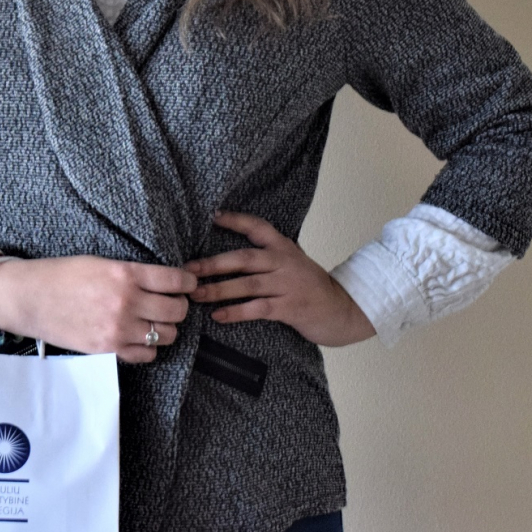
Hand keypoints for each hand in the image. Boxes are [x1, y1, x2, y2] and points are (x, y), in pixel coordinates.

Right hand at [0, 256, 195, 363]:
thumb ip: (133, 273)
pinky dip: (149, 347)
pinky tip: (140, 337)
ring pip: (167, 335)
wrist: (30, 298)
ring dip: (166, 328)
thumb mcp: (101, 263)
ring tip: (156, 321)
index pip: (175, 280)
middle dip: (180, 306)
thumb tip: (164, 282)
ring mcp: (118, 329)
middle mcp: (126, 302)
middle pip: (177, 310)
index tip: (189, 284)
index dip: (188, 282)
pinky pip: (146, 355)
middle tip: (172, 303)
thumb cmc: (62, 275)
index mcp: (125, 274)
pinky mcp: (108, 349)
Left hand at [185, 210, 376, 346]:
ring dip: (218, 289)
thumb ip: (269, 258)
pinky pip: (258, 308)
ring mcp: (288, 284)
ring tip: (195, 295)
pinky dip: (236, 312)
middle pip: (244, 258)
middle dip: (213, 264)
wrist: (343, 309)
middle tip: (188, 270)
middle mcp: (285, 262)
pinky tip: (218, 316)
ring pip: (247, 284)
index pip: (257, 227)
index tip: (213, 215)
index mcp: (284, 248)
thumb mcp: (293, 263)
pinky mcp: (290, 307)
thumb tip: (230, 259)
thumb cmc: (311, 288)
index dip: (235, 220)